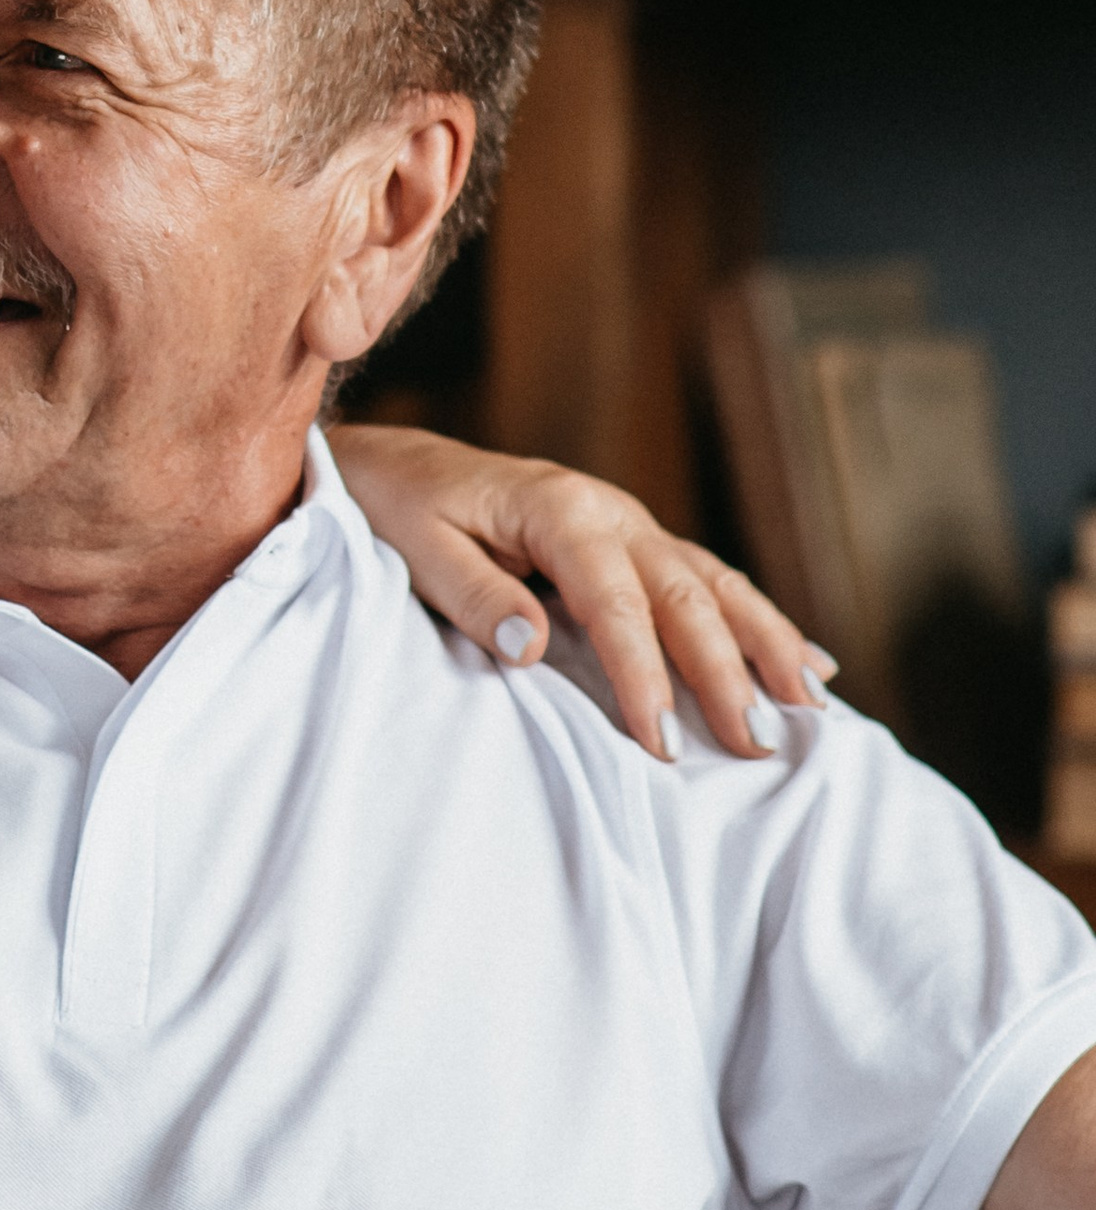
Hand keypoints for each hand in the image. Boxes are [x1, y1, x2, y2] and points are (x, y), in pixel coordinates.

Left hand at [327, 424, 833, 762]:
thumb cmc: (403, 511)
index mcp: (560, 511)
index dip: (644, 676)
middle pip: (685, 596)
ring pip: (715, 584)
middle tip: (758, 745)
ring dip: (766, 645)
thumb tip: (535, 645)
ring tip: (811, 708)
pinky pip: (710, 580)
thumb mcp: (418, 550)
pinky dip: (760, 621)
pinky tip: (808, 662)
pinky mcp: (636, 540)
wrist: (399, 464)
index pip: (616, 604)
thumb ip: (476, 596)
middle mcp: (611, 511)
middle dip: (727, 673)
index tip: (663, 742)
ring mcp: (631, 523)